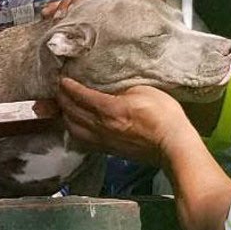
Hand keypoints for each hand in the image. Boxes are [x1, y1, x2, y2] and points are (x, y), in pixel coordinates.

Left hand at [54, 77, 196, 167]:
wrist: (172, 145)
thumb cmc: (164, 115)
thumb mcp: (144, 90)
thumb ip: (122, 87)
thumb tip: (108, 86)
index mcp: (110, 109)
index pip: (81, 95)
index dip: (68, 86)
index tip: (62, 78)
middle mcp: (101, 126)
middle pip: (72, 112)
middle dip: (62, 99)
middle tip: (58, 89)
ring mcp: (104, 140)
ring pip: (74, 128)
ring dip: (65, 116)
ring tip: (62, 107)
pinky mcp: (109, 150)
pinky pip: (83, 141)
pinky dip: (74, 131)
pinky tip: (75, 127)